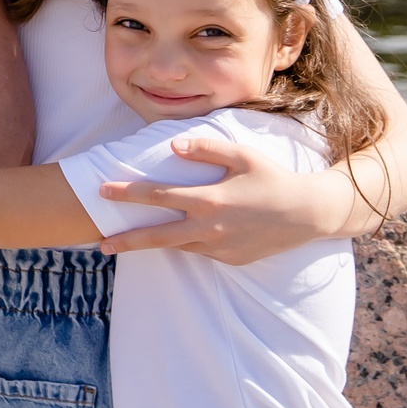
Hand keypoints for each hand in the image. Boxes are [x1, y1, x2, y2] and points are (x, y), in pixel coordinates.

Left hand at [97, 135, 347, 266]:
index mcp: (208, 201)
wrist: (307, 214)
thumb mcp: (242, 155)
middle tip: (99, 243)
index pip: (158, 197)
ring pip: (177, 247)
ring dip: (152, 245)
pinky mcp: (230, 260)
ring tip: (124, 243)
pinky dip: (186, 244)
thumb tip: (172, 147)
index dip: (127, 194)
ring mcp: (220, 248)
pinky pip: (200, 251)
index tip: (102, 191)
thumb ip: (206, 149)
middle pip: (157, 238)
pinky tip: (178, 236)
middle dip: (126, 241)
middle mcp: (210, 229)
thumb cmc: (272, 179)